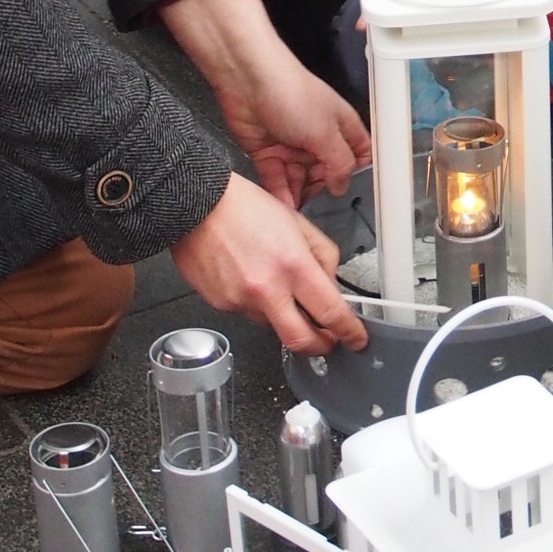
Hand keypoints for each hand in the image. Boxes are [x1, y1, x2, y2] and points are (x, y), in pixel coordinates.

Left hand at [160, 0, 369, 206]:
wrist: (248, 81)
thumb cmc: (290, 92)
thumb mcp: (326, 133)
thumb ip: (339, 163)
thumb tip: (343, 186)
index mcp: (340, 127)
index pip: (358, 155)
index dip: (358, 174)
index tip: (356, 196)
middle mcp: (318, 137)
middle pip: (326, 173)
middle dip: (323, 191)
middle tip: (321, 208)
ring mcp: (292, 146)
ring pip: (300, 180)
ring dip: (299, 196)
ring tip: (299, 211)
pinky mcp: (268, 152)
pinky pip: (276, 179)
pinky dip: (280, 192)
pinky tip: (284, 204)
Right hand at [170, 174, 367, 353]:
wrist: (196, 205)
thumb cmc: (244, 207)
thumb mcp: (298, 222)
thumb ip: (322, 256)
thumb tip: (331, 286)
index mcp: (292, 265)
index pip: (331, 312)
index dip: (349, 332)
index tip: (356, 338)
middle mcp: (266, 289)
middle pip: (301, 341)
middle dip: (321, 347)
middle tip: (329, 340)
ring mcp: (240, 301)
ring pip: (273, 324)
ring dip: (284, 314)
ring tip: (273, 279)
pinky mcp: (220, 306)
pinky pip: (249, 313)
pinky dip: (257, 302)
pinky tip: (250, 275)